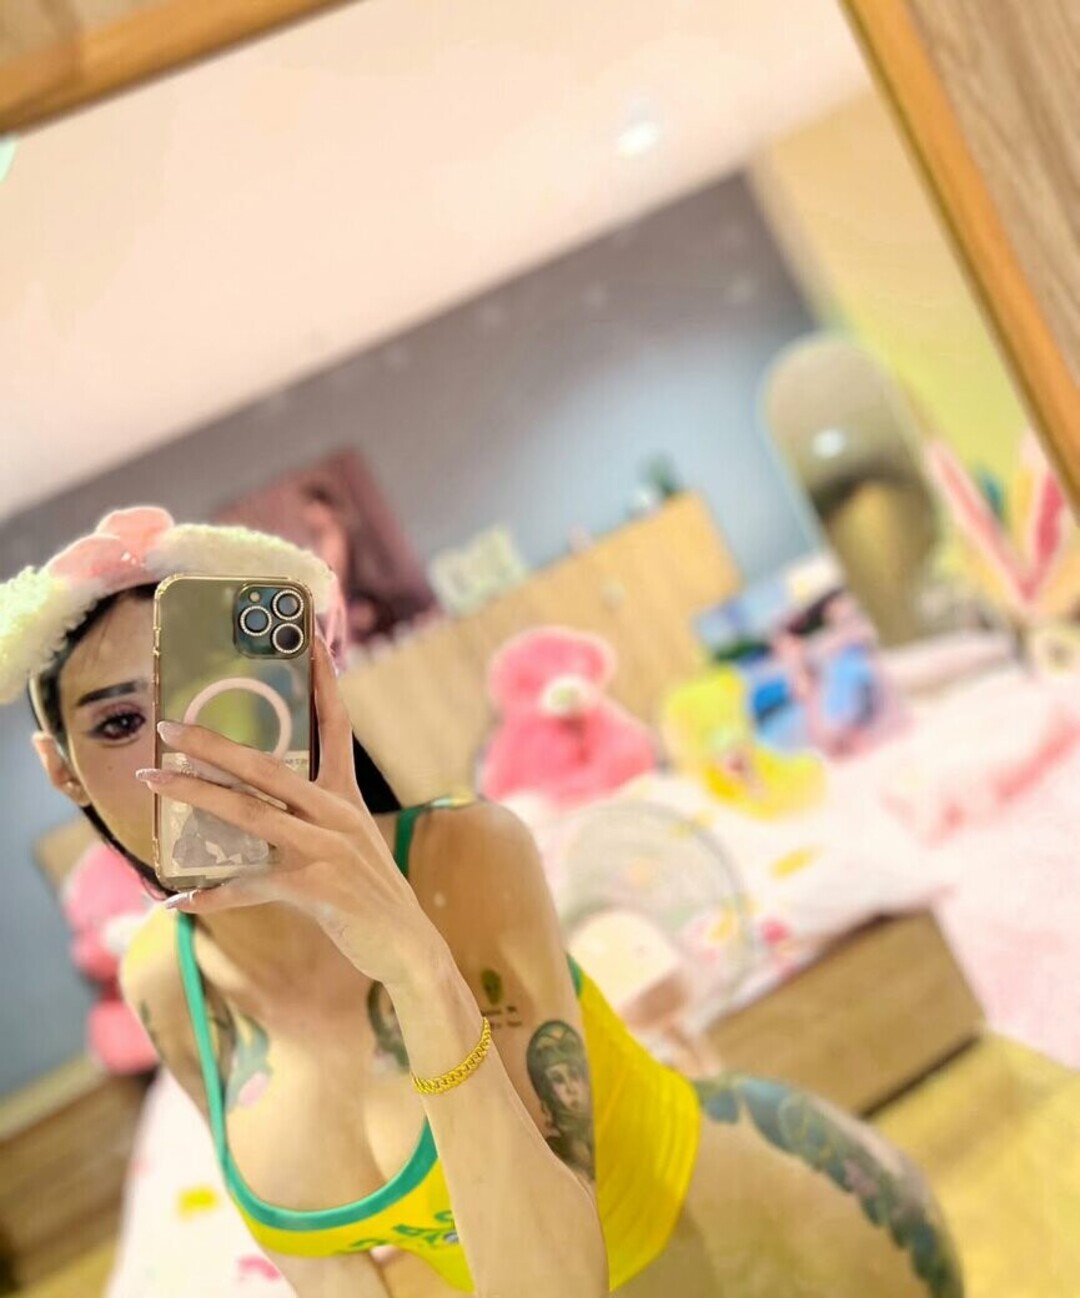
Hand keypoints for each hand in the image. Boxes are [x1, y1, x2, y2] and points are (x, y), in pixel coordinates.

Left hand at [137, 636, 436, 986]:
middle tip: (168, 725)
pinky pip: (249, 887)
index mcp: (346, 796)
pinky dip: (210, 895)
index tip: (308, 638)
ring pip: (249, 814)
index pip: (336, 723)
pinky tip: (174, 900)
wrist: (410, 944)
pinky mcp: (314, 888)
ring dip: (196, 795)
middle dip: (214, 743)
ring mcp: (325, 850)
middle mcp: (336, 814)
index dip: (322, 680)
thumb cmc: (371, 892)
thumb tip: (255, 802)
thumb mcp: (350, 841)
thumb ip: (312, 817)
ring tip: (154, 779)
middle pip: (268, 766)